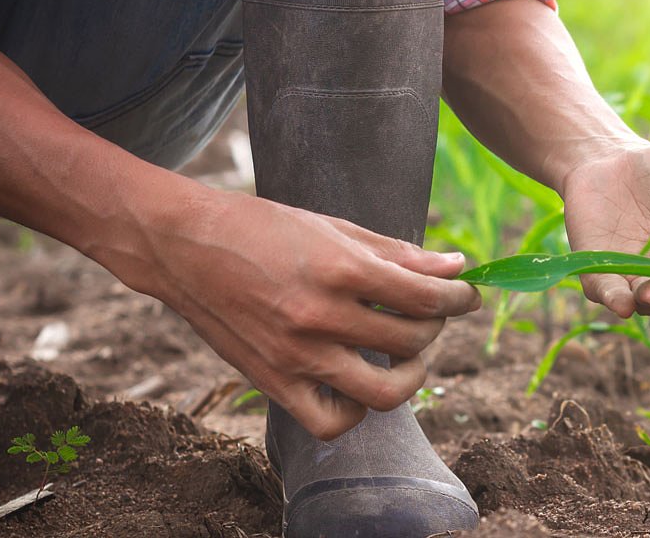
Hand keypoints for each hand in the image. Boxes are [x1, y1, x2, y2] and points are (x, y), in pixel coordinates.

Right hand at [100, 190, 480, 439]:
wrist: (183, 247)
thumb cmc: (262, 229)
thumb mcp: (335, 227)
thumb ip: (397, 253)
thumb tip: (454, 266)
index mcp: (340, 269)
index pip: (425, 297)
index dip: (458, 298)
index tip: (466, 295)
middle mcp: (320, 317)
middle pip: (411, 341)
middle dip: (435, 327)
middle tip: (427, 315)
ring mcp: (296, 356)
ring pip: (384, 392)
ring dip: (410, 376)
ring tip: (406, 357)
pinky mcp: (273, 382)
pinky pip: (332, 421)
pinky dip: (356, 410)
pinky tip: (359, 383)